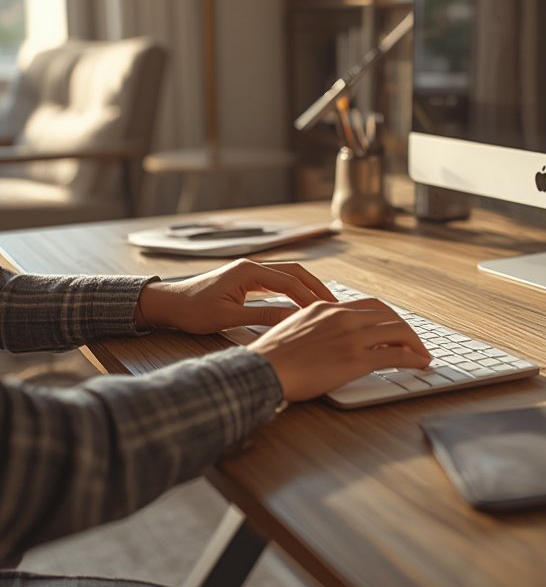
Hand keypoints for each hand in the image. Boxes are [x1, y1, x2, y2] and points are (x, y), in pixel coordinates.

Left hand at [137, 259, 336, 334]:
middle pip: (295, 272)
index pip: (290, 282)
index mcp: (249, 271)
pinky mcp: (246, 280)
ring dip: (306, 289)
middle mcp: (252, 266)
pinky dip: (293, 292)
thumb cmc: (193, 310)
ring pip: (287, 276)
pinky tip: (302, 304)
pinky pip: (277, 283)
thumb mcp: (229, 317)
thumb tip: (293, 319)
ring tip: (324, 305)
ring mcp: (249, 272)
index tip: (327, 312)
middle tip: (336, 305)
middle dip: (316, 288)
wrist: (169, 305)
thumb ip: (264, 316)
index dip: (311, 298)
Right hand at [248, 297, 431, 401]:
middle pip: (388, 315)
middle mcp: (342, 317)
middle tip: (414, 343)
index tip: (395, 329)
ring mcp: (351, 337)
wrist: (263, 369)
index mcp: (327, 308)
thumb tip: (329, 337)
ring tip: (422, 355)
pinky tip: (420, 364)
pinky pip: (395, 356)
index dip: (388, 318)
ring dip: (415, 344)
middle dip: (405, 329)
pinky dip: (413, 359)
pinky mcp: (356, 360)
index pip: (370, 305)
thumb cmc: (272, 356)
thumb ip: (317, 326)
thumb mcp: (295, 327)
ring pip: (398, 332)